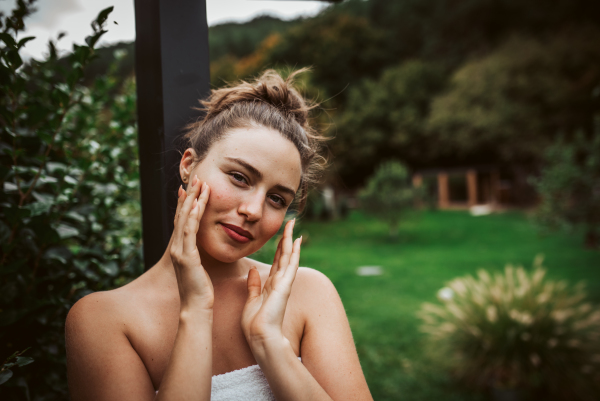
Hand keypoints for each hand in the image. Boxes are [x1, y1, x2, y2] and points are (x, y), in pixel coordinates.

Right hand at [169, 175, 213, 310]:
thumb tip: (202, 248)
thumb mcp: (199, 268)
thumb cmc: (201, 290)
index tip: (189, 187)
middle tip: (195, 177)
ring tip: (198, 184)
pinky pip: (189, 232)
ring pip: (185, 219)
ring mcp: (180, 251)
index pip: (182, 221)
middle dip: (188, 196)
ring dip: (192, 200)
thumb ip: (199, 255)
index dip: (185, 203)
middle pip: (182, 215)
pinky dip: (193, 216)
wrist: (196, 308)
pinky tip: (198, 204)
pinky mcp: (186, 257)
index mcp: (181, 249)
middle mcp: (177, 247)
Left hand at [242, 219, 301, 347]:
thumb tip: (253, 271)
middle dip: (286, 238)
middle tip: (290, 222)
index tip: (282, 234)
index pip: (278, 261)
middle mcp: (280, 282)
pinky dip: (294, 251)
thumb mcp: (251, 300)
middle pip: (285, 255)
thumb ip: (253, 285)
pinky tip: (296, 240)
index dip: (280, 247)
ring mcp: (284, 283)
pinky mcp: (285, 285)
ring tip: (292, 224)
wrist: (259, 336)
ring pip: (289, 256)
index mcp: (271, 285)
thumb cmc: (254, 323)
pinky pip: (290, 264)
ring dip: (290, 239)